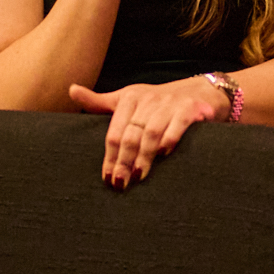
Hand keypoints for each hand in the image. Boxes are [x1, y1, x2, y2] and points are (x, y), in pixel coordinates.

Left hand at [67, 78, 225, 187]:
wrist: (202, 91)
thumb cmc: (159, 101)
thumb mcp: (128, 99)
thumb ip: (100, 102)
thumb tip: (71, 90)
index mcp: (130, 98)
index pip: (115, 132)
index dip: (109, 156)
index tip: (107, 177)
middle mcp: (149, 99)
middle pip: (131, 134)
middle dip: (124, 161)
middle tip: (120, 183)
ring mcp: (170, 103)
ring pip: (151, 132)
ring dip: (144, 155)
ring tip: (139, 175)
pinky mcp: (191, 108)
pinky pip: (178, 124)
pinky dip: (170, 138)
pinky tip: (165, 154)